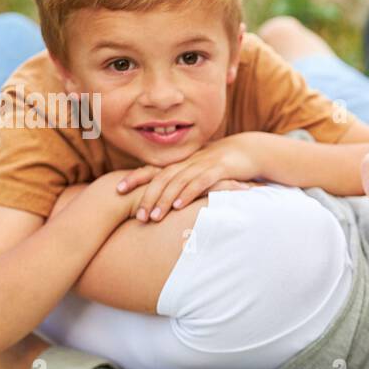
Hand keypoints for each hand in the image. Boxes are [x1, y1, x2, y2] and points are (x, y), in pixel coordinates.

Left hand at [115, 135, 262, 221]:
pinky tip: (179, 206)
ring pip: (178, 182)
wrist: (251, 151)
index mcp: (182, 162)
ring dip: (164, 199)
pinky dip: (188, 193)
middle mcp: (188, 161)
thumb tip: (168, 198)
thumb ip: (185, 181)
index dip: (135, 177)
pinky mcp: (219, 170)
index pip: (154, 169)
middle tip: (138, 217)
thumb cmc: (224, 166)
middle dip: (148, 197)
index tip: (118, 190)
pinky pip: (200, 182)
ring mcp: (203, 164)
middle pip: (162, 178)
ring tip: (154, 217)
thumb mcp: (202, 171)